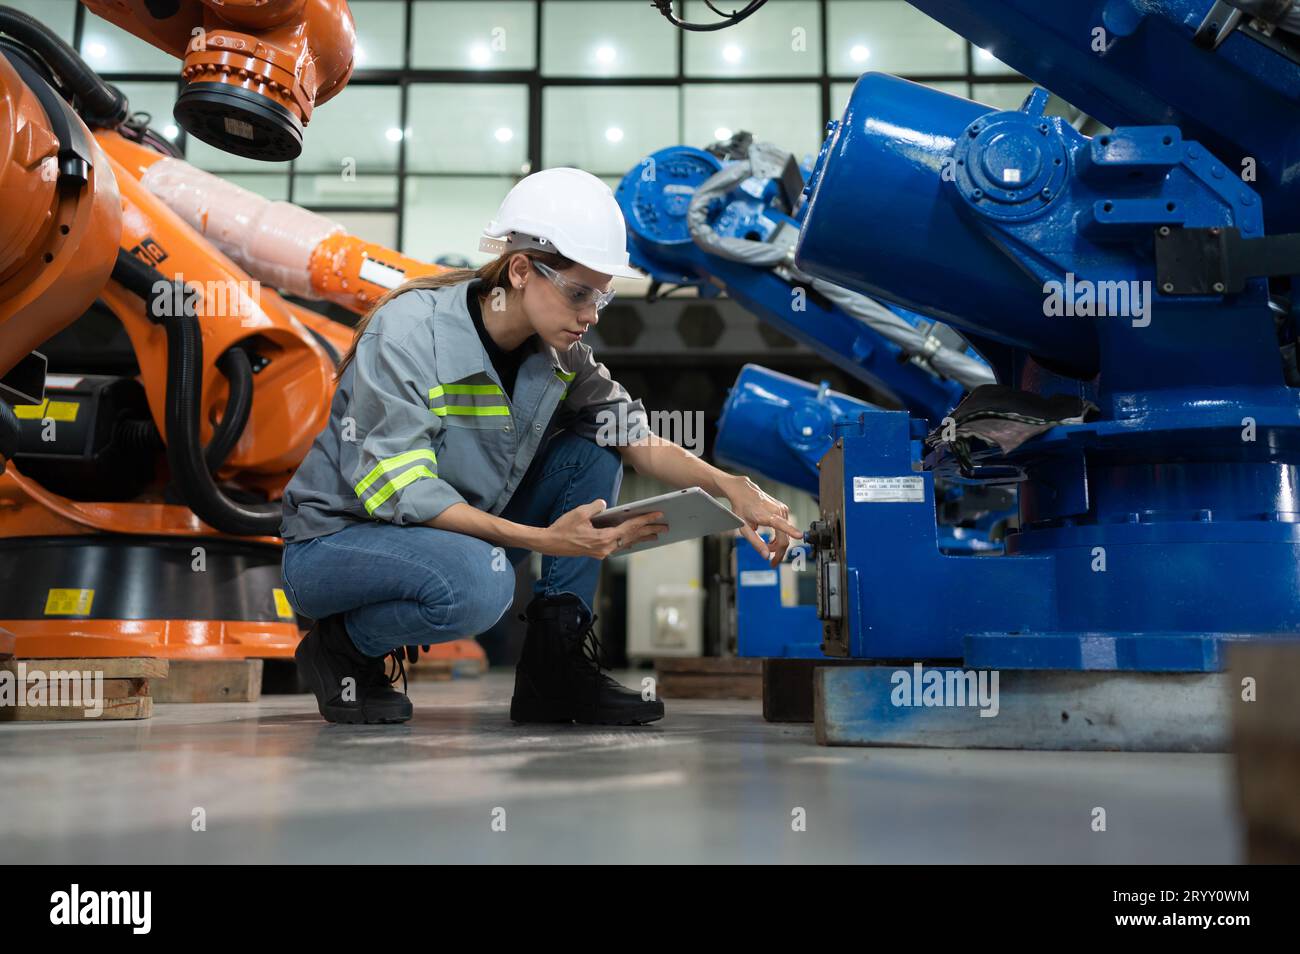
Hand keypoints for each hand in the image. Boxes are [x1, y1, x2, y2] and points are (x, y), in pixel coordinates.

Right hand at [543, 499, 666, 558]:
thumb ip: (596, 507)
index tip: (658, 515)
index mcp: (603, 539)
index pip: (629, 528)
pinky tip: (636, 540)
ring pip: (627, 543)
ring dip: (641, 537)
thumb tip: (605, 505)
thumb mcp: (580, 512)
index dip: (645, 520)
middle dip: (649, 530)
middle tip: (665, 526)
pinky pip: (618, 545)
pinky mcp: (598, 552)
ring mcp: (602, 552)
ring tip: (656, 534)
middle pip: (632, 537)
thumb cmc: (563, 528)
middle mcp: (606, 548)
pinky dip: (629, 541)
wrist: (550, 543)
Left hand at [722, 475, 802, 565]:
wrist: (744, 492)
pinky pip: (785, 528)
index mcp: (766, 515)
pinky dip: (779, 537)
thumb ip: (756, 543)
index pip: (781, 524)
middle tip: (772, 562)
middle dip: (779, 552)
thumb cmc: (742, 508)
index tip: (799, 535)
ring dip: (778, 544)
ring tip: (768, 546)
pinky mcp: (784, 510)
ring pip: (785, 534)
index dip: (792, 532)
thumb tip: (766, 556)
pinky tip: (772, 539)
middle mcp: (777, 511)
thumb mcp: (744, 528)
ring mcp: (782, 509)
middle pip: (784, 537)